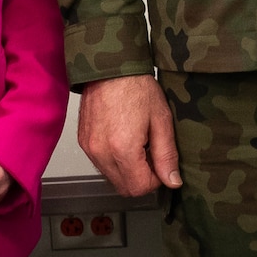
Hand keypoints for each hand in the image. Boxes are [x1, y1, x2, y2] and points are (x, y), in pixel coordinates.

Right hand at [78, 74, 181, 197]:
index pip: (139, 188)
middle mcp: (101, 153)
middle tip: (150, 152)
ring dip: (127, 170)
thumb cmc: (136, 87)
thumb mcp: (161, 119)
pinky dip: (114, 160)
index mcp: (122, 149)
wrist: (110, 68)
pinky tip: (124, 138)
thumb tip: (172, 181)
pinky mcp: (83, 142)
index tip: (161, 162)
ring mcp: (89, 148)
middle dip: (141, 177)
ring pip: (112, 178)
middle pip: (124, 188)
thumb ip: (167, 155)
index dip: (155, 180)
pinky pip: (101, 164)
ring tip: (137, 143)